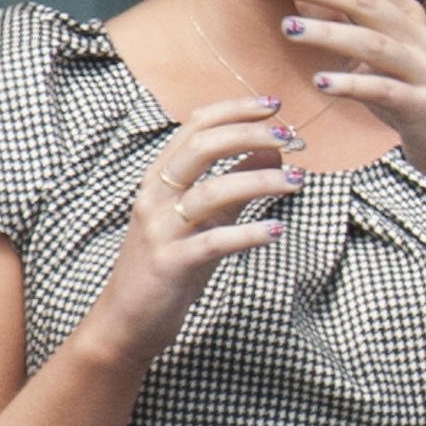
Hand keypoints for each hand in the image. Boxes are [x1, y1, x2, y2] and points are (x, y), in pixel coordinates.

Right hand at [80, 95, 302, 372]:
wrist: (127, 321)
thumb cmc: (170, 261)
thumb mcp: (206, 215)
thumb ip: (237, 180)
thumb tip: (274, 148)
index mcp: (161, 176)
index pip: (196, 124)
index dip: (236, 109)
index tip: (274, 104)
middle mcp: (156, 195)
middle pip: (202, 146)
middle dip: (250, 134)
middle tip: (291, 135)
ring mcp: (161, 229)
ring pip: (211, 191)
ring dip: (260, 180)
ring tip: (298, 181)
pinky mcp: (170, 264)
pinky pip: (214, 241)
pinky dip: (249, 233)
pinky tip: (277, 230)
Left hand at [270, 0, 425, 183]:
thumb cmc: (410, 93)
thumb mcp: (376, 55)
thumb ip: (344, 25)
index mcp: (408, 16)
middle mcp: (417, 35)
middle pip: (365, 1)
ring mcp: (422, 69)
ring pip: (372, 42)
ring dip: (327, 32)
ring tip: (288, 28)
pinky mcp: (422, 105)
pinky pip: (383, 90)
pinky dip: (351, 84)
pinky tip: (320, 82)